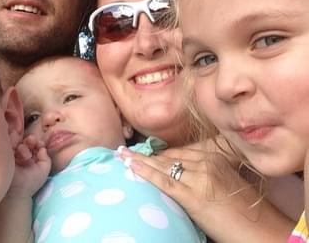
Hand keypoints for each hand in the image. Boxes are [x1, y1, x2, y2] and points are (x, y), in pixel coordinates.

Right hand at [10, 134, 50, 197]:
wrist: (16, 192)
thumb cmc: (31, 183)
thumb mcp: (44, 170)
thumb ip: (46, 158)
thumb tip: (43, 148)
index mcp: (31, 158)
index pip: (34, 145)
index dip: (38, 142)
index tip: (40, 143)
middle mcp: (21, 156)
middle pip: (26, 142)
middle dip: (31, 140)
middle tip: (32, 141)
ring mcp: (12, 155)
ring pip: (18, 143)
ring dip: (24, 145)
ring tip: (26, 155)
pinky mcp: (4, 156)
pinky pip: (8, 145)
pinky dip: (14, 143)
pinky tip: (18, 150)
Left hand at [119, 145, 291, 242]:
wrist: (262, 231)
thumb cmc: (245, 211)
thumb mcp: (226, 184)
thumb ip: (206, 175)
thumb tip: (183, 176)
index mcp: (214, 157)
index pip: (179, 153)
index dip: (159, 154)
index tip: (143, 153)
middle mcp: (206, 162)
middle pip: (169, 157)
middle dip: (147, 155)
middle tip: (125, 152)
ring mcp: (200, 176)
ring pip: (164, 166)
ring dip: (140, 161)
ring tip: (122, 157)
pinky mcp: (194, 195)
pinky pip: (165, 180)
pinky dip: (146, 172)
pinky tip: (132, 167)